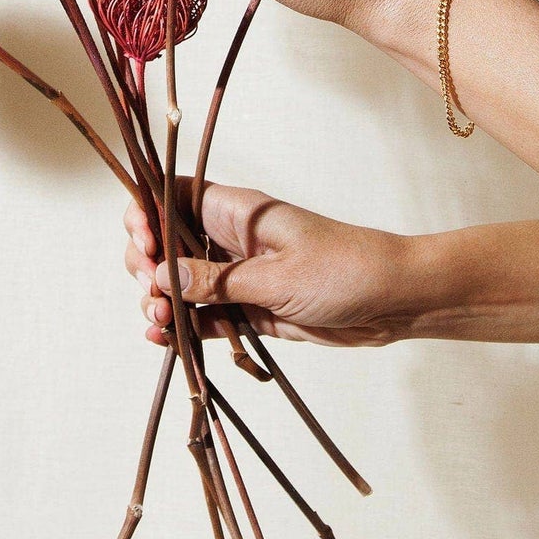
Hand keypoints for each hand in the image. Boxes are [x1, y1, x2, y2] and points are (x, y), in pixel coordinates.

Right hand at [123, 181, 419, 346]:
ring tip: (158, 324)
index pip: (172, 197)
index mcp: (236, 212)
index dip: (146, 215)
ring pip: (181, 284)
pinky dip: (183, 328)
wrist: (394, 301)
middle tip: (153, 294)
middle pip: (166, 243)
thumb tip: (161, 276)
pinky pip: (204, 316)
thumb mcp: (277, 277)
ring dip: (162, 302)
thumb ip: (217, 281)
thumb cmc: (344, 270)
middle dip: (147, 267)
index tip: (144, 245)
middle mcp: (229, 240)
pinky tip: (163, 341)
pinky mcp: (249, 310)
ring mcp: (237, 276)